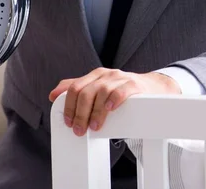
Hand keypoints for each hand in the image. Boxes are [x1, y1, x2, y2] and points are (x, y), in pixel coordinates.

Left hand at [48, 68, 180, 135]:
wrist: (152, 87)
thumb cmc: (122, 90)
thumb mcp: (98, 87)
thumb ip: (77, 89)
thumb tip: (53, 94)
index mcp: (95, 75)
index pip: (74, 87)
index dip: (68, 106)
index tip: (68, 122)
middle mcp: (106, 75)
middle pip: (86, 91)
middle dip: (80, 113)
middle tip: (79, 129)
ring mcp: (120, 78)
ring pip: (101, 92)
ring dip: (95, 112)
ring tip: (94, 126)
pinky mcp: (134, 85)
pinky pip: (121, 90)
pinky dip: (114, 100)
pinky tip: (110, 109)